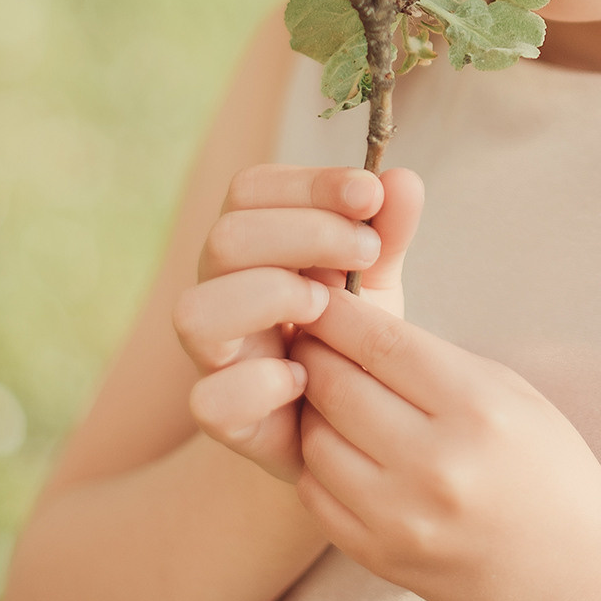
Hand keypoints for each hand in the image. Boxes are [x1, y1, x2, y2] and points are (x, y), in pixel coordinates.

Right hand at [173, 164, 423, 481]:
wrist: (355, 421)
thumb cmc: (354, 334)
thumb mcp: (376, 276)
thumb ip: (388, 231)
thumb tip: (403, 180)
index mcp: (250, 245)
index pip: (249, 191)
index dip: (308, 184)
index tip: (369, 195)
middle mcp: (220, 292)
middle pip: (225, 239)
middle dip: (305, 235)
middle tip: (366, 252)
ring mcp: (214, 356)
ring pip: (197, 312)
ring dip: (271, 297)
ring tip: (329, 307)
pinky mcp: (223, 417)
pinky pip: (209, 400)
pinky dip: (260, 384)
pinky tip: (308, 376)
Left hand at [289, 287, 600, 600]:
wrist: (571, 579)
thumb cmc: (550, 474)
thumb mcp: (514, 396)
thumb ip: (436, 361)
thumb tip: (358, 324)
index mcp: (477, 410)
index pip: (381, 343)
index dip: (336, 312)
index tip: (316, 295)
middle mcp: (435, 463)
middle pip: (337, 385)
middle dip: (312, 351)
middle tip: (304, 335)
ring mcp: (401, 516)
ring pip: (315, 438)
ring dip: (309, 407)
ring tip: (321, 390)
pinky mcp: (377, 555)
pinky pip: (315, 492)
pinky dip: (316, 461)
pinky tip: (335, 444)